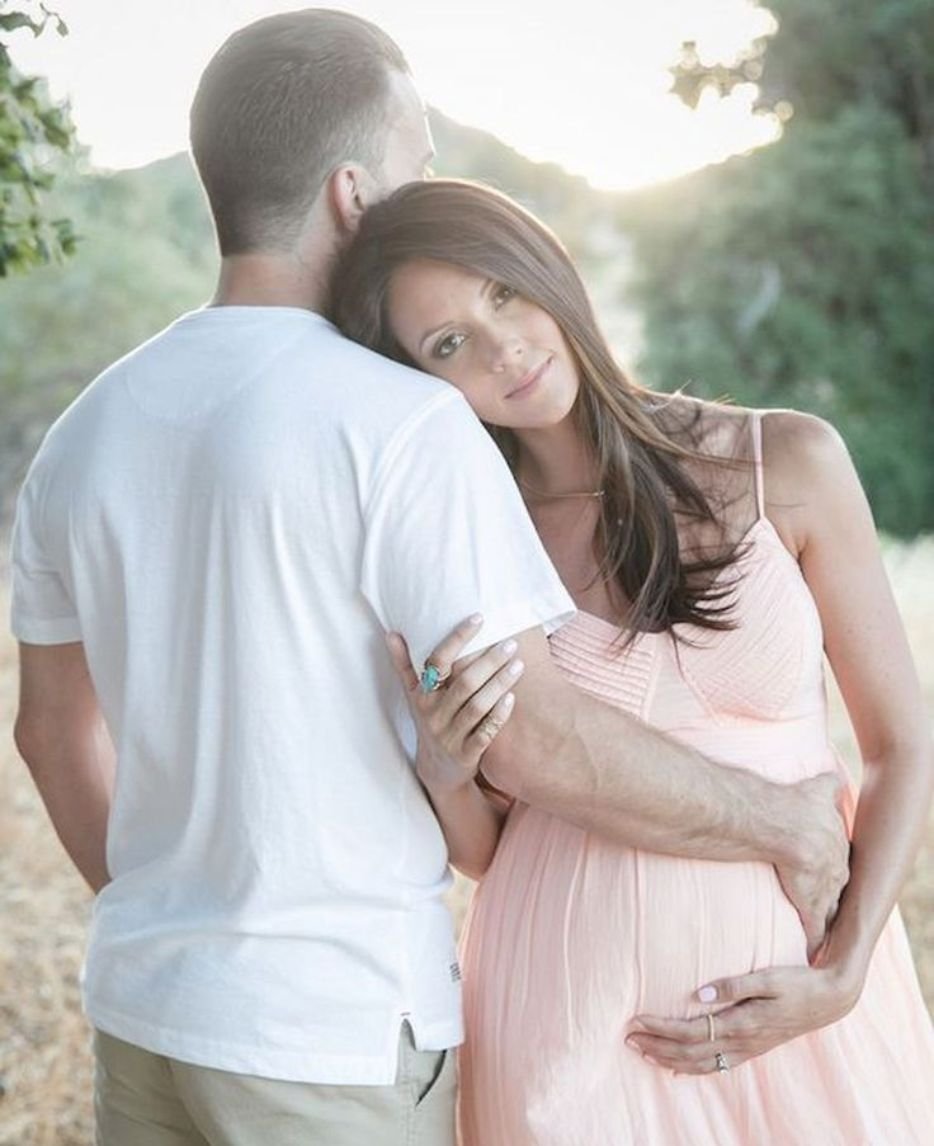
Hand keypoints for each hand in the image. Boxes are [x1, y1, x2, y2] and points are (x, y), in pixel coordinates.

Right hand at [387, 615, 523, 793]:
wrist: (437, 771)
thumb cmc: (429, 721)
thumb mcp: (414, 695)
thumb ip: (405, 664)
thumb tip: (391, 633)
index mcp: (422, 695)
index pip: (438, 661)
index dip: (457, 638)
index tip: (479, 618)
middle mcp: (434, 714)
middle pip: (463, 683)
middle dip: (489, 661)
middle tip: (511, 643)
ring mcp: (450, 736)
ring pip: (476, 706)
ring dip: (499, 684)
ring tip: (519, 665)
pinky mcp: (466, 754)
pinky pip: (485, 733)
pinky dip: (498, 715)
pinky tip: (513, 698)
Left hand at [625, 963, 861, 1073]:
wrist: (830, 1000)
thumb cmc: (797, 982)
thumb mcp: (767, 977)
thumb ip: (733, 985)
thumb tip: (698, 994)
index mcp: (741, 1023)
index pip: (690, 1031)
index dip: (661, 1029)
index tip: (636, 1020)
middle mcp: (742, 1042)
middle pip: (690, 1052)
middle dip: (656, 1047)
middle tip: (628, 1038)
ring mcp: (748, 1050)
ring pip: (701, 1064)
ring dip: (669, 1060)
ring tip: (643, 1053)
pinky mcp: (753, 1050)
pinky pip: (717, 1066)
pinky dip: (693, 1069)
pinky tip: (678, 1068)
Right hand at [773, 773, 849, 958]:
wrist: (771, 821)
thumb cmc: (783, 801)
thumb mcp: (815, 787)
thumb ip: (825, 785)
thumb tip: (833, 777)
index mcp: (835, 834)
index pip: (840, 853)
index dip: (833, 861)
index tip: (830, 867)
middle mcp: (836, 859)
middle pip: (839, 879)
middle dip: (833, 889)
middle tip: (825, 897)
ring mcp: (825, 882)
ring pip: (831, 904)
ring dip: (826, 915)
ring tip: (822, 925)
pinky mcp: (810, 900)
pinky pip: (815, 924)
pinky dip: (813, 936)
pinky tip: (810, 947)